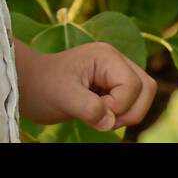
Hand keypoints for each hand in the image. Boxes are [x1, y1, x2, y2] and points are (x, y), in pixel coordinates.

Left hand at [15, 40, 157, 131]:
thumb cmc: (42, 86)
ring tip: (100, 116)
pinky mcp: (112, 85)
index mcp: (106, 56)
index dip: (118, 106)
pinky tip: (98, 113)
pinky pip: (133, 101)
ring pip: (144, 95)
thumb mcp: (62, 97)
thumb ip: (88, 108)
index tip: (93, 112)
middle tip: (101, 117)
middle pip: (147, 87)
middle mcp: (115, 60)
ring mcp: (115, 72)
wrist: (29, 85)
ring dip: (127, 113)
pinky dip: (121, 114)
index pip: (133, 85)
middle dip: (129, 110)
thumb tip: (110, 121)